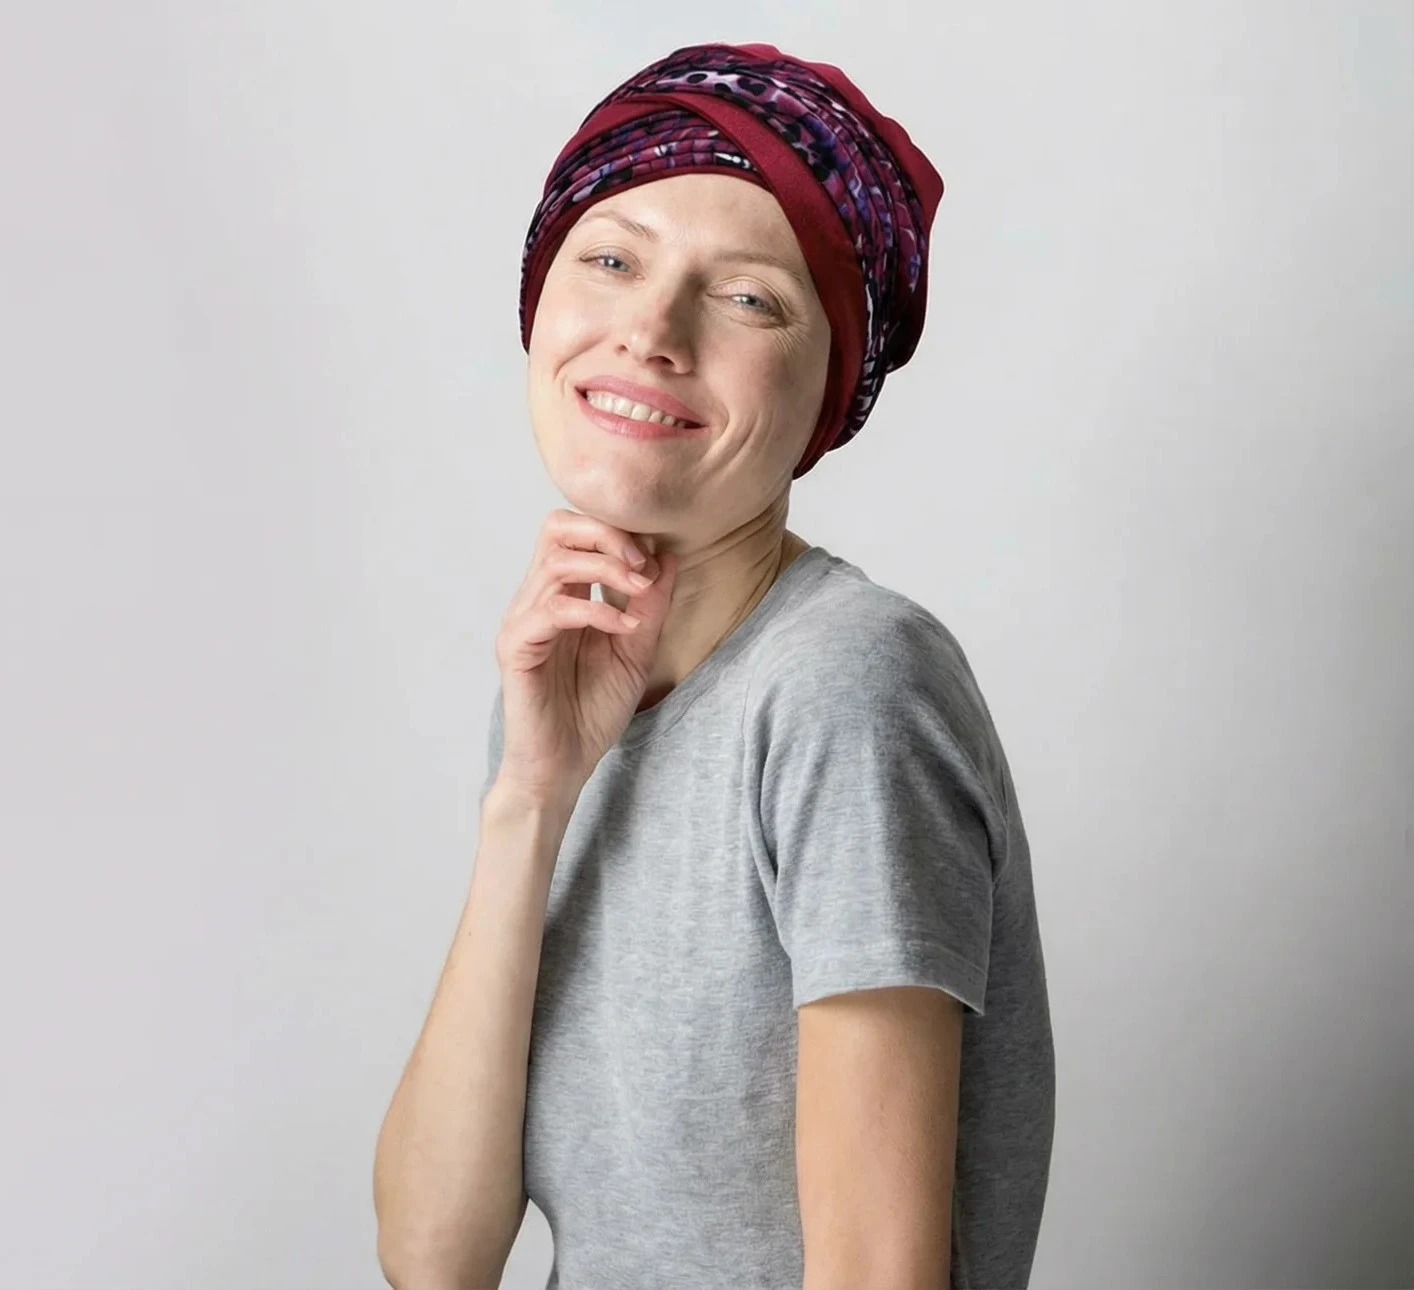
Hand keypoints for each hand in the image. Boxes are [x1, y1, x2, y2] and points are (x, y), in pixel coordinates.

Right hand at [493, 509, 677, 805]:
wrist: (561, 767)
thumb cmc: (592, 711)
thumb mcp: (636, 651)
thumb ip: (650, 605)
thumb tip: (666, 556)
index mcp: (562, 595)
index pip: (574, 531)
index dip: (615, 530)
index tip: (654, 555)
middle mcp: (536, 600)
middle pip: (557, 529)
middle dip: (606, 534)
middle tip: (642, 562)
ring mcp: (522, 621)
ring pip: (557, 563)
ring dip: (607, 569)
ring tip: (640, 593)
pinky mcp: (516, 648)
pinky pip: (553, 610)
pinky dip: (596, 611)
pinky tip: (623, 627)